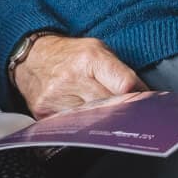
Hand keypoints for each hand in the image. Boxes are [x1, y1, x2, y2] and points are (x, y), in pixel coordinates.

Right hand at [12, 35, 144, 116]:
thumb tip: (145, 97)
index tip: (145, 105)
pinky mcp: (44, 112)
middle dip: (123, 112)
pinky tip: (87, 123)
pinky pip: (71, 127)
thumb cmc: (70, 54)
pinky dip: (82, 127)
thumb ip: (121, 72)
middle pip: (110, 106)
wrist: (32, 57)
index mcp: (90, 58)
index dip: (138, 97)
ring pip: (92, 121)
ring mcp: (56, 97)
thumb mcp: (98, 50)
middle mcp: (71, 77)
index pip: (124, 85)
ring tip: (108, 118)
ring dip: (103, 122)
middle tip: (131, 117)